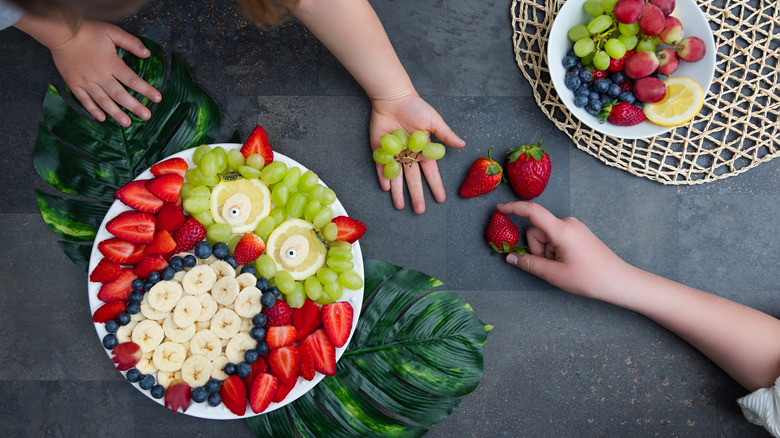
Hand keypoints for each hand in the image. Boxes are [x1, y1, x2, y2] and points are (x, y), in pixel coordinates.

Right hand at [48, 20, 161, 126]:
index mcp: (112, 64)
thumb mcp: (113, 32)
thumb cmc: (88, 31)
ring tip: (127, 123)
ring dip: (116, 113)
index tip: (158, 98)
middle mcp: (100, 76)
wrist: (61, 33)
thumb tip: (148, 53)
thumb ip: (131, 43)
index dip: (146, 90)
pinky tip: (102, 118)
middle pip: (120, 94)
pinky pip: (84, 100)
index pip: (132, 80)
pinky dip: (93, 110)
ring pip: (103, 101)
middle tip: (146, 116)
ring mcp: (86, 81)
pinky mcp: (74, 84)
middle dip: (134, 106)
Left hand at [370, 93, 464, 213]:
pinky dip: (383, 177)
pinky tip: (386, 188)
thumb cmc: (415, 107)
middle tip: (419, 211)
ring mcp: (394, 154)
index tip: (441, 199)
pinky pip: (381, 167)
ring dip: (398, 192)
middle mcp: (409, 155)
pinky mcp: (381, 150)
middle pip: (413, 179)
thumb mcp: (434, 121)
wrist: (393, 98)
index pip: (431, 173)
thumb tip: (463, 145)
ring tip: (400, 206)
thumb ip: (446, 135)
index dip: (435, 186)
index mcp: (423, 151)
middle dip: (417, 195)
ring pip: (397, 178)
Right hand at [497, 201, 629, 298]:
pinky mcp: (577, 233)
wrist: (618, 280)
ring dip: (546, 252)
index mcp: (561, 229)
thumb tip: (510, 257)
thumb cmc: (589, 278)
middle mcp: (568, 222)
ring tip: (562, 266)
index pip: (532, 211)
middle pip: (537, 230)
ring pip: (545, 236)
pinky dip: (554, 250)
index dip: (513, 208)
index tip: (499, 209)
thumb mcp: (554, 275)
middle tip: (552, 266)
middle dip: (537, 249)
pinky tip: (567, 263)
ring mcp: (574, 227)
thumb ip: (529, 264)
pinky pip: (556, 238)